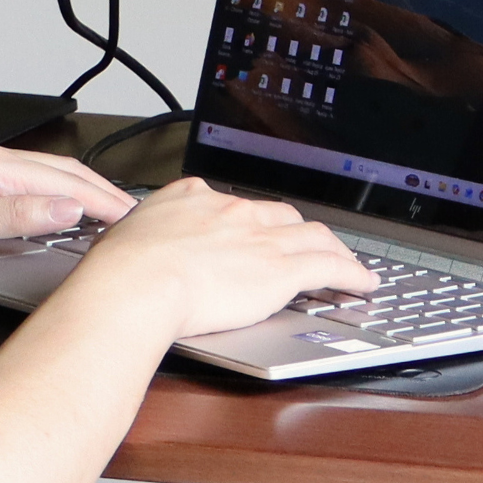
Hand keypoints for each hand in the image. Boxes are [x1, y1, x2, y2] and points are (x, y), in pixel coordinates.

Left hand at [0, 139, 137, 259]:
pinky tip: (50, 204)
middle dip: (102, 191)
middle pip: (62, 172)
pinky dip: (52, 191)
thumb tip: (69, 208)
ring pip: (45, 174)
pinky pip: (25, 180)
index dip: (105, 201)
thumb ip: (18, 216)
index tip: (134, 218)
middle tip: (132, 214)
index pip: (68, 182)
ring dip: (80, 189)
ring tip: (104, 208)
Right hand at [61, 177, 376, 341]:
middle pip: (280, 215)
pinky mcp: (280, 269)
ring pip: (312, 236)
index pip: (233, 203)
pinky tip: (362, 281)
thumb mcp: (125, 237)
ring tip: (346, 262)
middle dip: (298, 230)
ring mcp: (259, 238)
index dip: (251, 219)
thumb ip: (142, 236)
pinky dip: (351, 272)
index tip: (255, 228)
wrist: (135, 284)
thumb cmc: (120, 271)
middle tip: (308, 244)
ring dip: (334, 249)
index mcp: (192, 198)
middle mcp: (232, 211)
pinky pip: (329, 266)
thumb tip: (132, 246)